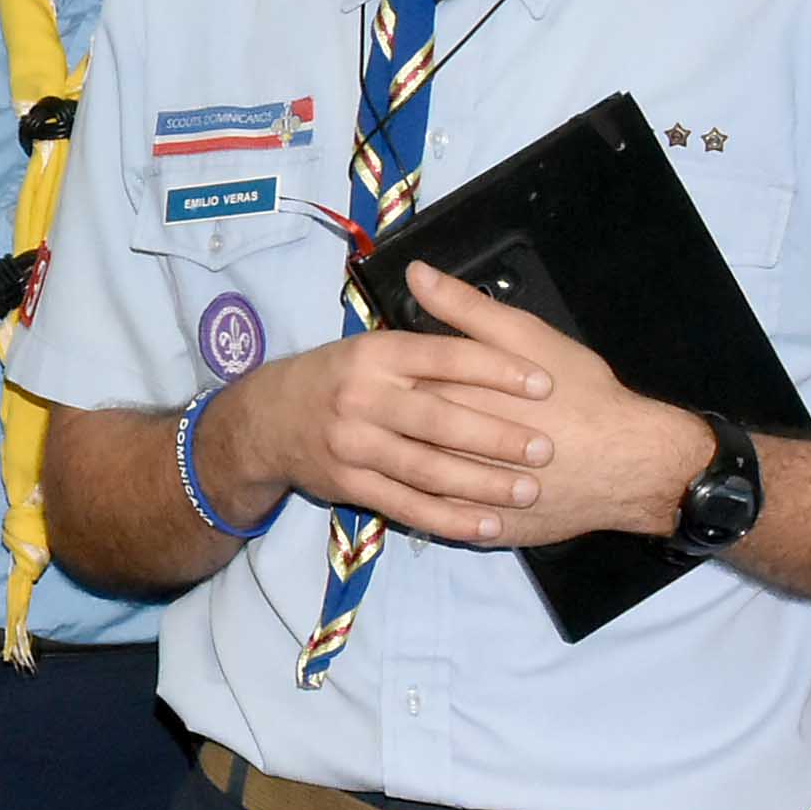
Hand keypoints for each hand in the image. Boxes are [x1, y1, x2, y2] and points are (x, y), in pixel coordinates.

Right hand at [189, 321, 560, 539]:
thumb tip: (444, 283)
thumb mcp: (371, 344)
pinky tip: (486, 525)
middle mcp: (362, 397)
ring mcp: (353, 445)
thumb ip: (421, 327)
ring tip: (527, 490)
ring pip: (426, 469)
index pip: (445, 357)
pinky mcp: (349, 485)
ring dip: (481, 483)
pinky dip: (449, 519)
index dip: (497, 369)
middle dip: (497, 435)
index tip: (543, 383)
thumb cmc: (335, 377)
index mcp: (376, 353)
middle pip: (439, 419)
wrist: (266, 421)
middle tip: (544, 447)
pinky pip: (406, 506)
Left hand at [389, 271, 719, 543]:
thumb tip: (415, 273)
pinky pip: (436, 518)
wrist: (629, 463)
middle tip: (390, 409)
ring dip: (400, 464)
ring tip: (404, 446)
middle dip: (389, 419)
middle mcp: (451, 444)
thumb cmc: (582, 394)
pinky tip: (425, 489)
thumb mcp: (527, 336)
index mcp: (456, 392)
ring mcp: (464, 491)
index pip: (398, 381)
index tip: (387, 370)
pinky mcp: (480, 526)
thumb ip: (465, 307)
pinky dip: (426, 504)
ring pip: (410, 479)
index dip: (387, 373)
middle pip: (398, 430)